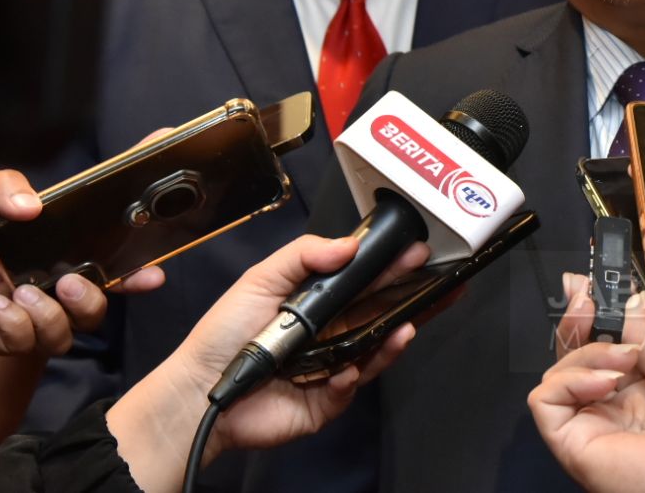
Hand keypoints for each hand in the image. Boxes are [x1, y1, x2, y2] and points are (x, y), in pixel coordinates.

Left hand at [0, 169, 146, 353]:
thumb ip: (3, 187)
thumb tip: (34, 207)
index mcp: (47, 244)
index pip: (102, 257)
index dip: (132, 268)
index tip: (153, 271)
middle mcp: (41, 279)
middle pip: (95, 303)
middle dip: (98, 299)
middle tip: (74, 284)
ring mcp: (20, 310)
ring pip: (68, 331)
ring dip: (54, 316)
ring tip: (23, 292)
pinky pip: (25, 344)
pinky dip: (17, 326)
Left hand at [108, 233, 426, 492]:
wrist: (199, 389)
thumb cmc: (223, 335)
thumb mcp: (261, 279)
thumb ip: (304, 256)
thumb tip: (350, 244)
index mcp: (320, 303)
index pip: (367, 281)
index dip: (393, 268)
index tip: (417, 252)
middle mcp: (332, 333)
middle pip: (383, 314)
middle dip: (416, 300)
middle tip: (444, 286)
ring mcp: (332, 366)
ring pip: (376, 350)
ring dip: (395, 338)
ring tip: (408, 327)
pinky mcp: (327, 400)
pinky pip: (352, 386)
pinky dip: (354, 376)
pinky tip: (348, 368)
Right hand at [533, 284, 644, 492]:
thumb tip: (629, 300)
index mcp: (641, 385)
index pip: (603, 342)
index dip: (593, 312)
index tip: (589, 284)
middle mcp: (612, 403)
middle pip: (573, 352)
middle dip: (578, 319)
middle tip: (588, 298)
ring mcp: (592, 423)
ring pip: (557, 370)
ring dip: (587, 352)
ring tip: (624, 361)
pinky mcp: (574, 442)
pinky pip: (546, 400)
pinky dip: (569, 380)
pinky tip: (605, 382)